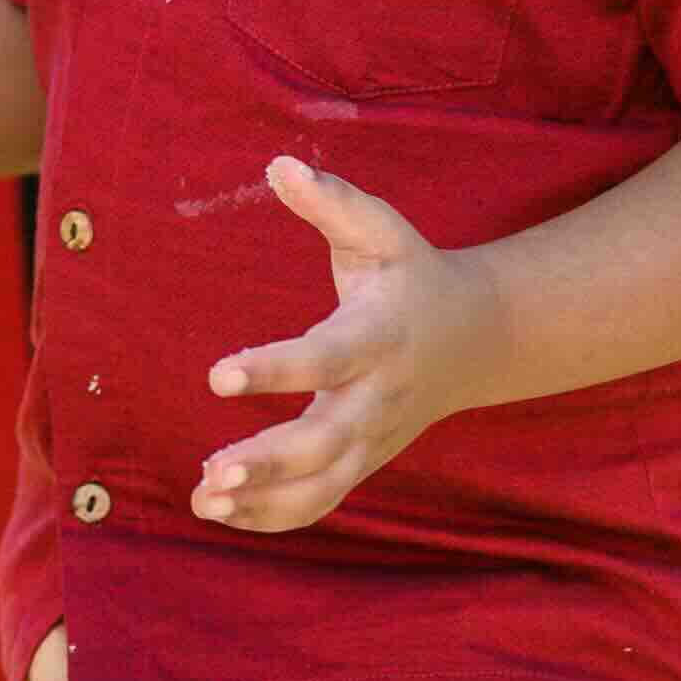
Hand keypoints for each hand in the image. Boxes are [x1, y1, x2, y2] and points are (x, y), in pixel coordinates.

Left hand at [192, 157, 496, 533]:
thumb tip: (277, 165)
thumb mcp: (382, 231)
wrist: (476, 337)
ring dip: (265, 501)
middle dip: (270, 462)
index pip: (325, 359)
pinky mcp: (363, 462)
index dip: (273, 370)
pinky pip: (320, 501)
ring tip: (204, 500)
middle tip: (214, 472)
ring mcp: (373, 439)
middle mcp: (378, 397)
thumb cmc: (410, 275)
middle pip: (325, 443)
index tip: (215, 376)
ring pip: (322, 485)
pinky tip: (219, 513)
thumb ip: (332, 202)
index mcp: (379, 336)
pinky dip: (273, 516)